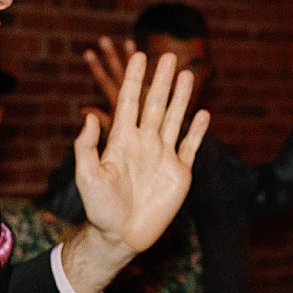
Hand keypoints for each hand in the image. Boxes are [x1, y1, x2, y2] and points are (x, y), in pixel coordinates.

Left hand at [62, 50, 209, 292]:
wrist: (122, 236)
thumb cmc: (100, 208)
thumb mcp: (87, 176)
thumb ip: (87, 147)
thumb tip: (89, 116)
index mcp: (122, 140)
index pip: (129, 103)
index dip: (135, 80)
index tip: (140, 57)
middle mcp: (144, 142)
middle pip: (155, 104)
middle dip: (161, 80)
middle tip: (168, 55)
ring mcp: (163, 156)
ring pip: (175, 119)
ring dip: (182, 97)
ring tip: (187, 74)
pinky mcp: (179, 172)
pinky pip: (190, 146)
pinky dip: (198, 130)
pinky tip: (205, 114)